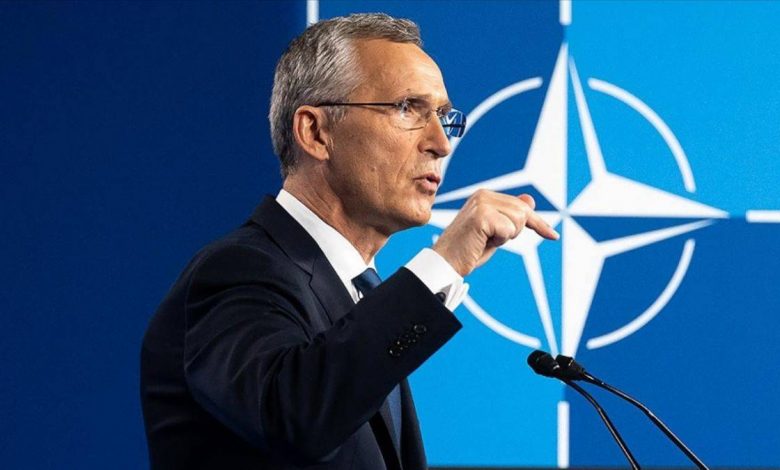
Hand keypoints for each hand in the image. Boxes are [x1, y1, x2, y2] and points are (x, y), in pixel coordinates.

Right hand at [432, 190, 558, 275]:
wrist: (446, 262)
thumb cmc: (469, 249)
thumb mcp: (495, 232)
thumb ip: (510, 216)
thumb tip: (529, 200)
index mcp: (485, 196)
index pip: (521, 207)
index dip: (538, 224)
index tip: (553, 236)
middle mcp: (483, 195)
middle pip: (523, 212)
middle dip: (514, 231)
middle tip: (491, 239)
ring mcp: (481, 203)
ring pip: (518, 220)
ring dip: (506, 236)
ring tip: (485, 240)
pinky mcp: (481, 216)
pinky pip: (508, 230)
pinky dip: (500, 241)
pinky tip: (482, 242)